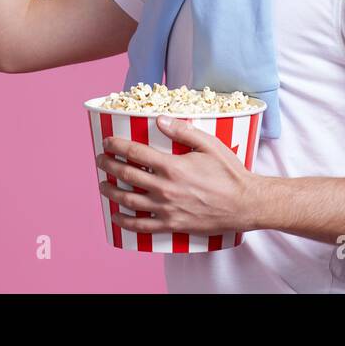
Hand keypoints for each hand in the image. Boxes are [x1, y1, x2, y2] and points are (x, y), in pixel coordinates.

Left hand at [97, 115, 258, 235]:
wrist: (244, 204)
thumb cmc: (229, 173)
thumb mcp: (209, 145)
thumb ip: (183, 131)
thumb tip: (159, 120)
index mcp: (172, 166)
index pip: (135, 153)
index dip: (117, 145)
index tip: (107, 141)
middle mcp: (165, 188)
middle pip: (127, 175)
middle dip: (109, 165)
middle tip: (100, 160)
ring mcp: (166, 209)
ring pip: (129, 200)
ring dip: (111, 192)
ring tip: (102, 185)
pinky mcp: (171, 225)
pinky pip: (142, 226)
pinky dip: (125, 222)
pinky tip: (116, 217)